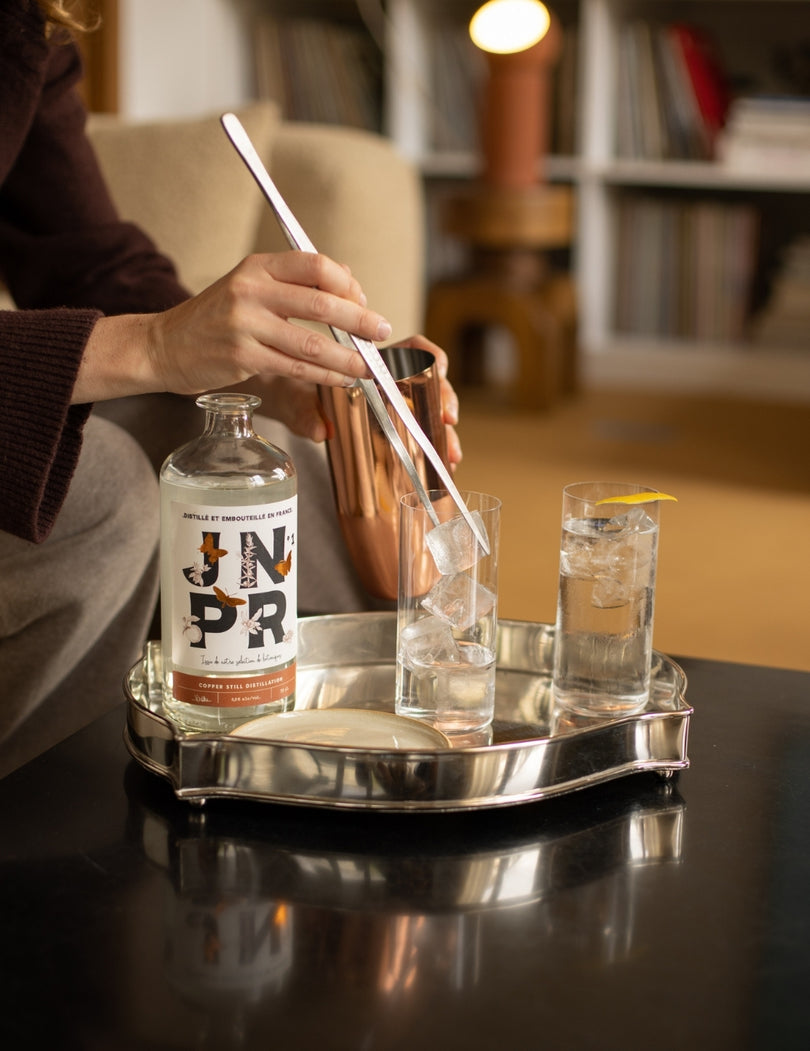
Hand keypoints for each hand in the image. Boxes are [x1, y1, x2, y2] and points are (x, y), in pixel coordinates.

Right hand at [74, 252, 391, 403]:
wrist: (165, 345)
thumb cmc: (217, 318)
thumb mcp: (251, 287)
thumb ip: (294, 285)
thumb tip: (349, 286)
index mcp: (258, 266)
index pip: (315, 264)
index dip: (347, 283)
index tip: (363, 301)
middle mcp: (251, 290)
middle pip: (320, 303)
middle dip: (359, 320)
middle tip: (382, 332)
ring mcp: (245, 324)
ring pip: (311, 343)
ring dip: (347, 358)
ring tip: (369, 367)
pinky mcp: (242, 357)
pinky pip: (295, 368)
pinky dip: (324, 376)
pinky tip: (340, 380)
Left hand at [246, 334, 462, 467]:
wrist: (277, 402)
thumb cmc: (288, 387)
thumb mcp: (293, 395)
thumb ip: (304, 410)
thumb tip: (319, 430)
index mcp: (370, 360)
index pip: (412, 347)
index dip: (431, 356)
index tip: (439, 370)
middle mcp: (387, 380)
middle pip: (430, 382)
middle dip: (445, 400)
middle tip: (448, 420)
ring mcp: (393, 404)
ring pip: (429, 410)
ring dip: (444, 430)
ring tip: (450, 453)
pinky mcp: (392, 427)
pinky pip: (420, 433)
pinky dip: (434, 447)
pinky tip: (444, 463)